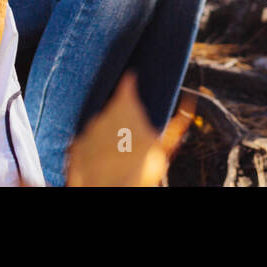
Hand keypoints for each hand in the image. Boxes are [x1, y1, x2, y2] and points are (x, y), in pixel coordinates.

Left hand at [65, 73, 193, 186]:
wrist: (108, 189)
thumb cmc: (138, 167)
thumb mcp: (164, 146)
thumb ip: (177, 123)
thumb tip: (190, 103)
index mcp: (125, 107)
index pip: (127, 84)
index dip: (130, 81)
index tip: (131, 77)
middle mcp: (103, 113)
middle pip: (115, 109)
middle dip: (123, 119)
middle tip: (133, 137)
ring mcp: (87, 130)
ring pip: (101, 126)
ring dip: (108, 134)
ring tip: (120, 152)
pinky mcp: (76, 147)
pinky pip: (88, 142)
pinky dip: (95, 148)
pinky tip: (105, 159)